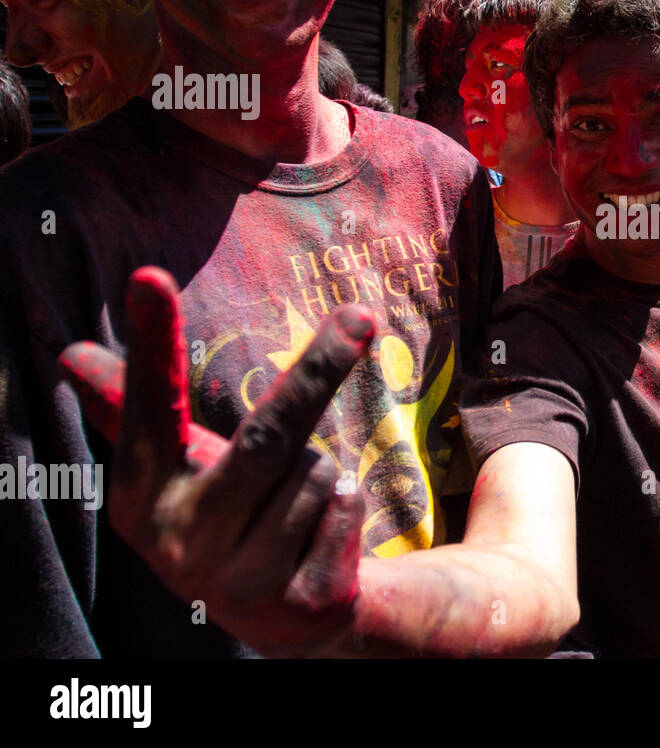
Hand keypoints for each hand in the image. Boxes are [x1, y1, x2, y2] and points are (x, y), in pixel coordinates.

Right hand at [59, 267, 374, 656]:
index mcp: (142, 498)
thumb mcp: (179, 463)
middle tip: (362, 315)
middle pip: (269, 435)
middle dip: (321, 368)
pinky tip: (319, 540)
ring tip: (294, 506)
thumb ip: (132, 407)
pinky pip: (347, 507)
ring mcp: (238, 581)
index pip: (149, 407)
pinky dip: (347, 506)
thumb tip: (70, 354)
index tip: (150, 275)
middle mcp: (180, 544)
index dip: (148, 344)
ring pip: (317, 471)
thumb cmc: (226, 509)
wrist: (280, 612)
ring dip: (323, 472)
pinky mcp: (297, 601)